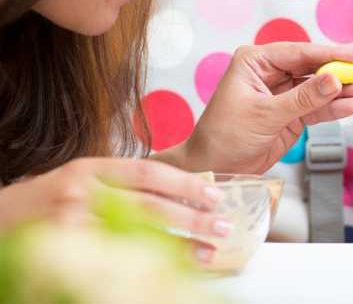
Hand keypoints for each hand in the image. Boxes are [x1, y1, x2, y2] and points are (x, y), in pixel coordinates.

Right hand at [0, 157, 230, 262]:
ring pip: (136, 235)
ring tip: (208, 252)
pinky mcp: (64, 254)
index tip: (214, 193)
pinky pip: (113, 260)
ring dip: (176, 245)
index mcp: (91, 169)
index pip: (148, 172)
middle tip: (223, 225)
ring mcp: (72, 225)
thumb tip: (174, 197)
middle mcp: (83, 192)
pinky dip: (143, 266)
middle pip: (149, 204)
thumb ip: (118, 186)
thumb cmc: (40, 204)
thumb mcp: (78, 182)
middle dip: (191, 216)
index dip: (185, 183)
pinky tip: (166, 271)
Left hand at [184, 43, 352, 172]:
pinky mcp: (292, 115)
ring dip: (346, 91)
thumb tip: (335, 79)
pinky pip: (319, 108)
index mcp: (256, 61)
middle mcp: (271, 73)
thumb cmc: (225, 136)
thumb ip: (303, 98)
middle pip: (315, 68)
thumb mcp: (264, 115)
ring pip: (321, 89)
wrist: (213, 169)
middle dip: (344, 73)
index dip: (333, 53)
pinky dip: (337, 108)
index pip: (301, 52)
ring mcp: (283, 94)